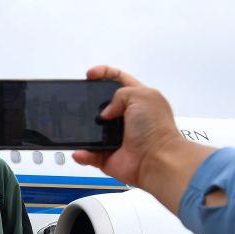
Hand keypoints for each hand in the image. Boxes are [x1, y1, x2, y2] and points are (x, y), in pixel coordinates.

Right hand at [72, 65, 215, 213]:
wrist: (156, 159)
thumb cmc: (156, 129)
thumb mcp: (142, 95)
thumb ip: (120, 93)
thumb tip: (105, 111)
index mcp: (137, 99)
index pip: (118, 80)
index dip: (103, 74)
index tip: (90, 75)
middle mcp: (126, 117)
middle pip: (101, 104)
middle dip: (89, 102)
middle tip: (80, 101)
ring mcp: (115, 137)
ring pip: (91, 130)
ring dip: (83, 129)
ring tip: (78, 127)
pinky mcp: (107, 155)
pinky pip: (88, 153)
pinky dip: (83, 153)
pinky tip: (81, 151)